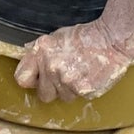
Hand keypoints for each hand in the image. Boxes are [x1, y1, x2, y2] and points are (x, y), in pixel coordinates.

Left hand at [14, 18, 133, 103]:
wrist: (111, 40)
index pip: (22, 79)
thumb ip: (40, 49)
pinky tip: (89, 76)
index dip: (30, 80)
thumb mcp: (56, 36)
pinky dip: (82, 90)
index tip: (36, 78)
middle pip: (43, 95)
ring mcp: (69, 82)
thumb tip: (27, 55)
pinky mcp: (84, 91)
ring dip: (68, 90)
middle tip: (62, 77)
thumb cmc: (84, 36)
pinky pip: (78, 97)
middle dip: (51, 89)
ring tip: (79, 73)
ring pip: (63, 97)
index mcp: (41, 53)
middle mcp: (52, 69)